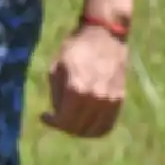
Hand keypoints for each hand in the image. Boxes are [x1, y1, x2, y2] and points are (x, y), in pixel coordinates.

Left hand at [40, 22, 127, 137]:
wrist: (105, 34)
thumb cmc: (76, 47)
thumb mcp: (57, 67)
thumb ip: (57, 95)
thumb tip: (57, 114)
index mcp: (76, 89)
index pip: (63, 122)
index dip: (51, 122)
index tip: (45, 115)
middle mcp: (95, 97)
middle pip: (77, 129)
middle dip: (65, 126)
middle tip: (59, 117)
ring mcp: (110, 99)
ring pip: (94, 131)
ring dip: (81, 130)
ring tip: (73, 120)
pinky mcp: (120, 98)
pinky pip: (108, 124)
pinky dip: (97, 128)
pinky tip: (88, 121)